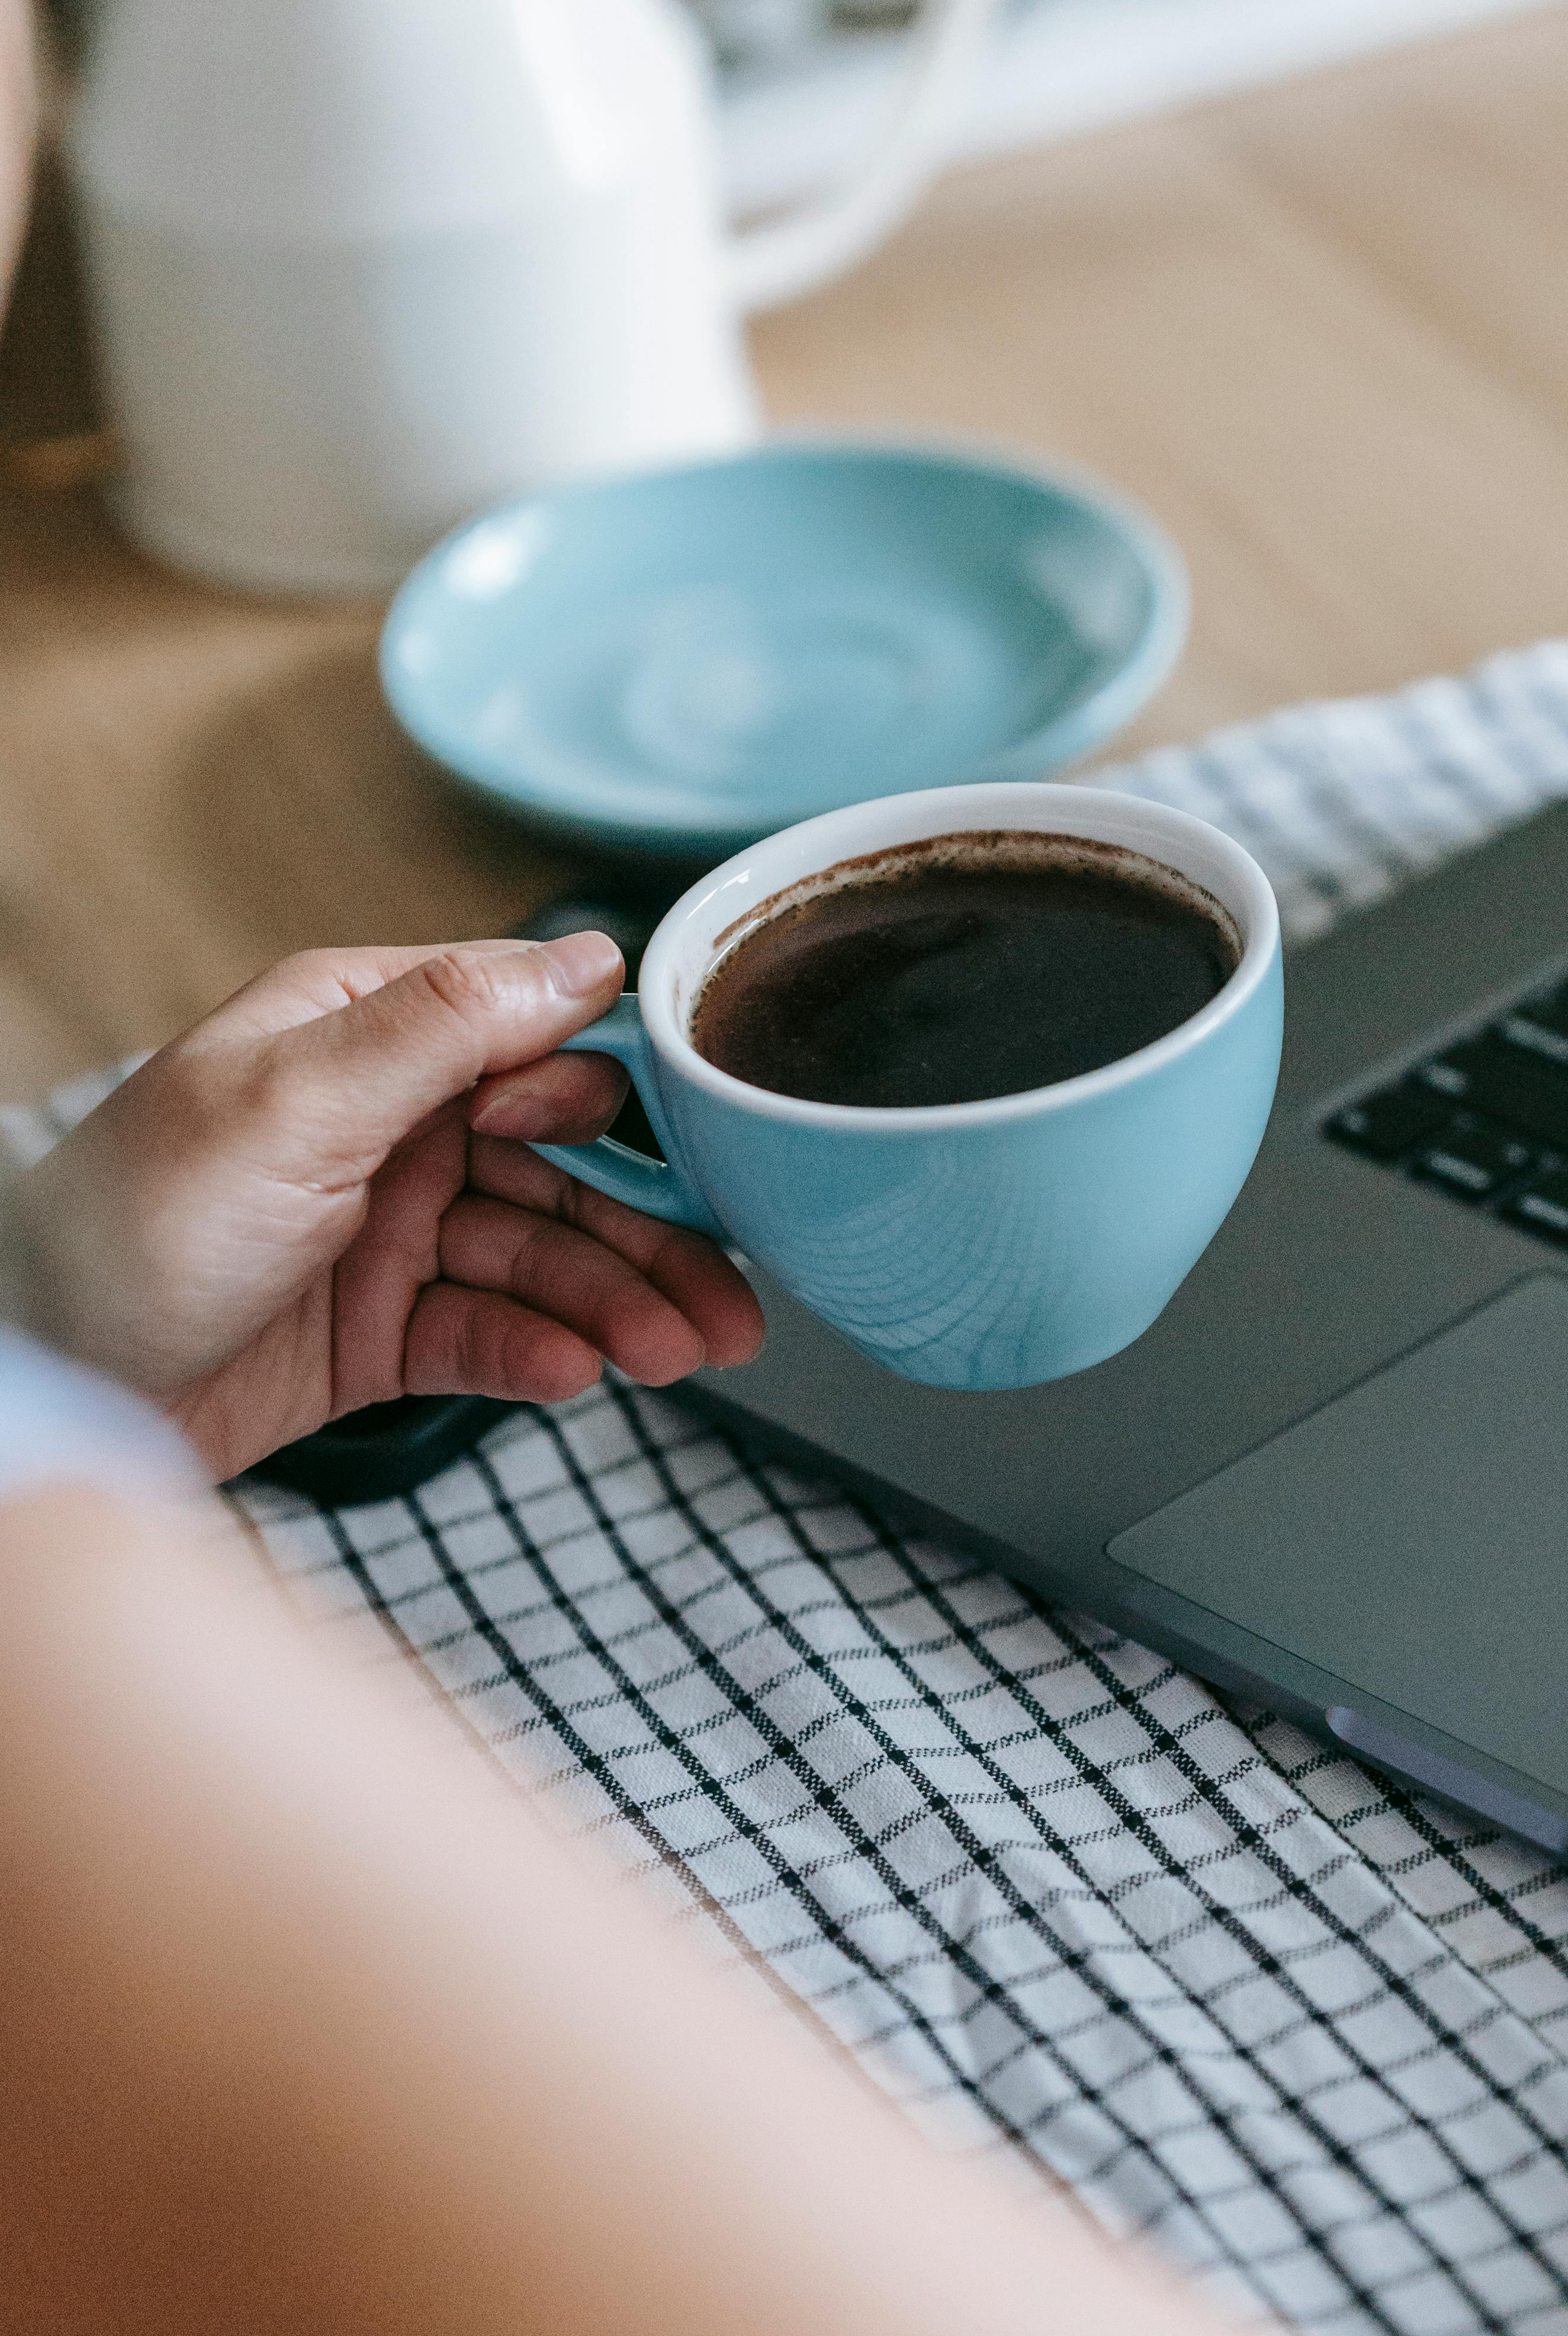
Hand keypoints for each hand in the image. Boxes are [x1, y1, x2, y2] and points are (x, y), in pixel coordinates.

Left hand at [12, 936, 763, 1482]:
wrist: (44, 1376)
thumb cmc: (129, 1226)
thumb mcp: (294, 1102)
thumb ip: (447, 1026)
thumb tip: (587, 959)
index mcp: (362, 1036)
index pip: (535, 1040)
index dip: (626, 1103)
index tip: (704, 1154)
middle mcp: (384, 1124)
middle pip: (560, 1168)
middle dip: (653, 1234)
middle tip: (731, 1298)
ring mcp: (381, 1229)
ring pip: (540, 1260)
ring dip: (617, 1306)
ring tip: (678, 1356)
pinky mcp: (370, 1331)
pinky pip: (484, 1334)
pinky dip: (537, 1355)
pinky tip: (579, 1376)